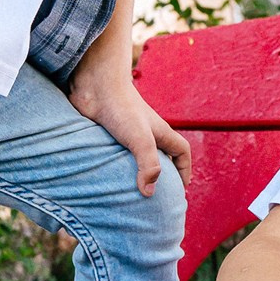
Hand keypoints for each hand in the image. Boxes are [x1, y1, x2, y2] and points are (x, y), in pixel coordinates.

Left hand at [69, 61, 191, 196]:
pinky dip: (119, 166)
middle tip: (160, 194)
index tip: (182, 187)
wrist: (95, 86)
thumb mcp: (140, 139)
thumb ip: (148, 165)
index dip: (184, 169)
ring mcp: (128, 133)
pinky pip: (118, 153)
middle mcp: (147, 133)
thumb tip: (149, 193)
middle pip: (162, 155)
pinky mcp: (110, 134)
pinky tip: (112, 177)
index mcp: (161, 133)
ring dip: (139, 170)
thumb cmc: (122, 109)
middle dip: (164, 173)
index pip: (181, 152)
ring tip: (135, 191)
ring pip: (139, 155)